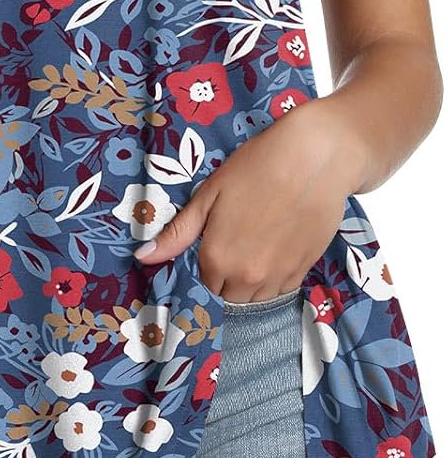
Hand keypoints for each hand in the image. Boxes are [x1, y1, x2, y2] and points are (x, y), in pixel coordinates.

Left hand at [133, 100, 353, 301]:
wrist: (315, 158)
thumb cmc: (257, 167)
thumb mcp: (209, 195)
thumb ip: (178, 233)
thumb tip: (143, 257)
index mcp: (216, 258)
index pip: (203, 287)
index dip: (206, 269)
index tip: (212, 251)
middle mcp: (246, 275)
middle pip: (229, 299)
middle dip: (226, 281)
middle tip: (234, 248)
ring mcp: (277, 276)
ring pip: (256, 300)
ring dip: (251, 285)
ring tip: (255, 249)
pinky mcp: (304, 270)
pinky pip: (282, 291)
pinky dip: (275, 280)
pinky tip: (275, 250)